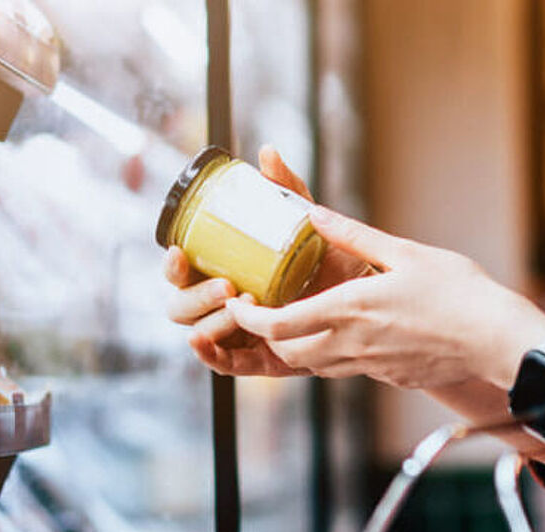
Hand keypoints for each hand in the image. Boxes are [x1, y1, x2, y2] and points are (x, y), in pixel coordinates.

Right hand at [163, 146, 367, 375]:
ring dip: (212, 320)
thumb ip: (288, 192)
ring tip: (241, 306)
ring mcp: (241, 333)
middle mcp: (226, 304)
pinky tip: (206, 343)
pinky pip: (228, 364)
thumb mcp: (309, 226)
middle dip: (195, 295)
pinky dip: (211, 356)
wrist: (371, 298)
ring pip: (202, 332)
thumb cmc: (332, 261)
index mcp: (226, 271)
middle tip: (227, 285)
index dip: (173, 264)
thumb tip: (268, 154)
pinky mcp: (261, 359)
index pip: (184, 271)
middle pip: (182, 305)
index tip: (179, 250)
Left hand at [224, 208, 544, 388]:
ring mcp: (372, 366)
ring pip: (316, 366)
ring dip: (300, 347)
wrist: (497, 340)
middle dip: (268, 336)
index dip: (246, 318)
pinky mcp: (392, 376)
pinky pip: (350, 370)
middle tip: (266, 311)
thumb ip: (355, 235)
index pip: (276, 326)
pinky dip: (336, 355)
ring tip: (304, 321)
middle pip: (288, 353)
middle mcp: (353, 344)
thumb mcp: (405, 253)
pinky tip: (354, 334)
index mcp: (349, 310)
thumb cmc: (459, 292)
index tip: (238, 302)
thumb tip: (314, 213)